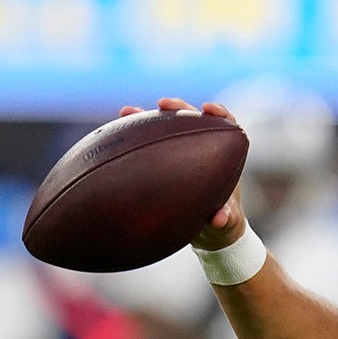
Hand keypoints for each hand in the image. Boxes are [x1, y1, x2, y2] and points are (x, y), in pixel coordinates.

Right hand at [119, 98, 247, 250]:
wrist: (208, 234)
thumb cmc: (222, 223)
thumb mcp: (226, 224)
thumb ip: (225, 219)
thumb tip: (218, 218)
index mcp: (224, 156)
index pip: (225, 125)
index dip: (219, 113)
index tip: (208, 109)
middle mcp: (202, 149)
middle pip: (192, 118)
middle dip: (178, 107)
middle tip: (163, 104)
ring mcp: (180, 154)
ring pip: (165, 129)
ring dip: (147, 118)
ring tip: (127, 112)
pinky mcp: (161, 163)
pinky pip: (145, 148)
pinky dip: (131, 141)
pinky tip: (111, 138)